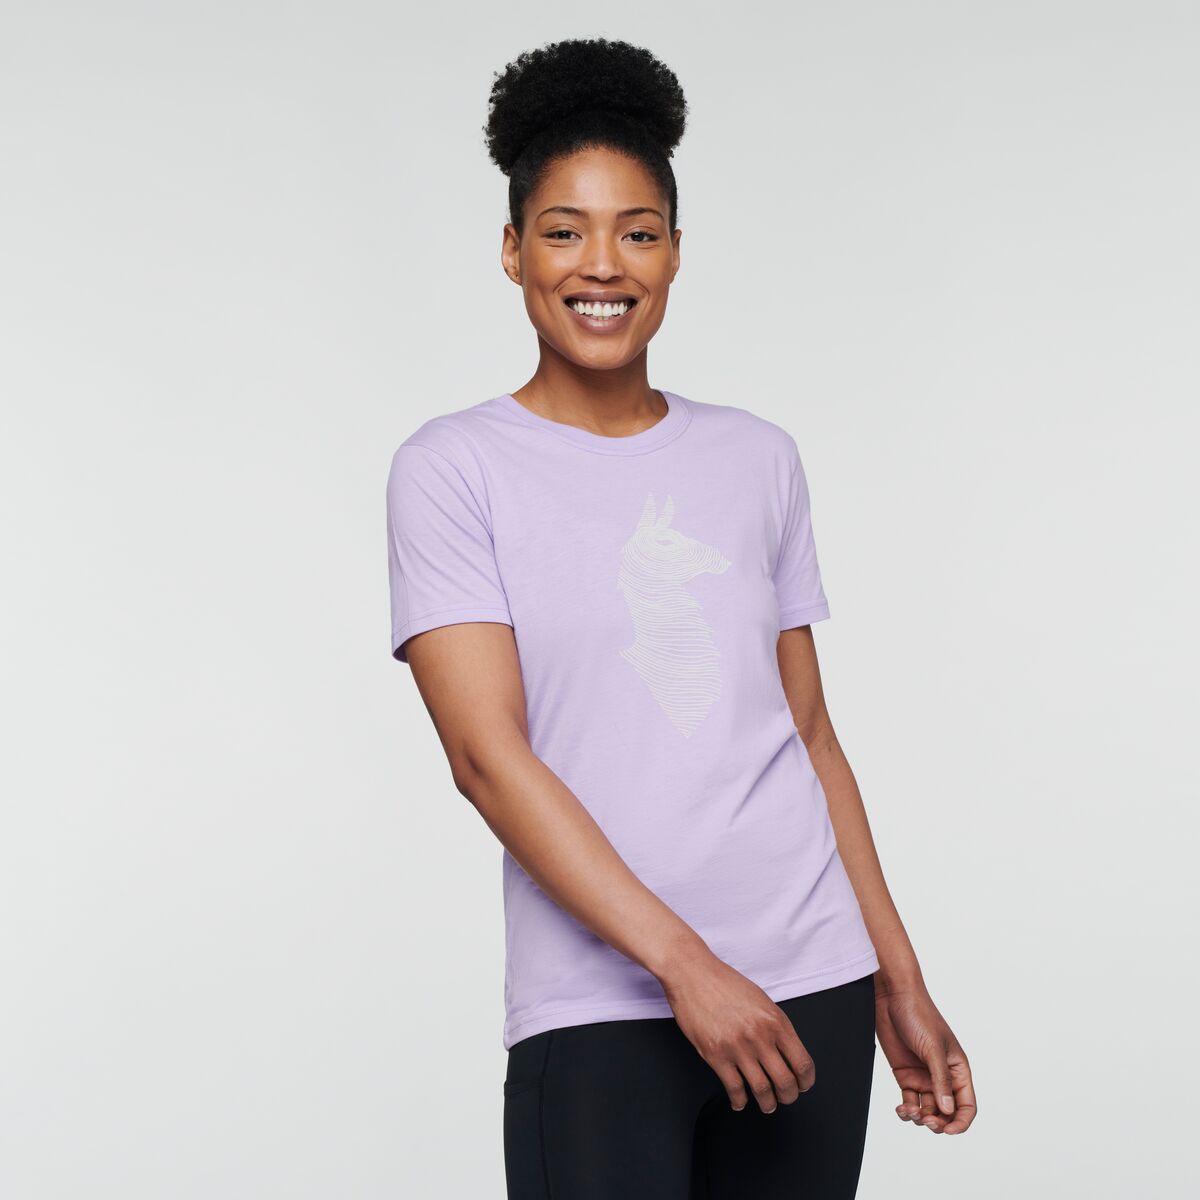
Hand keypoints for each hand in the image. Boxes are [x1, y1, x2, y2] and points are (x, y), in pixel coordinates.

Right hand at [661, 950, 813, 1113]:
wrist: (692, 973)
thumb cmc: (724, 982)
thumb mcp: (760, 999)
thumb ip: (774, 1025)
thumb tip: (785, 1051)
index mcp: (775, 1020)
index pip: (802, 1063)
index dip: (806, 1081)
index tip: (803, 1085)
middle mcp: (760, 1035)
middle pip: (786, 1082)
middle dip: (789, 1097)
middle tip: (786, 1098)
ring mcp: (738, 1047)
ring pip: (763, 1090)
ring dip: (768, 1104)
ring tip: (767, 1104)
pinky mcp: (716, 1054)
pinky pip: (734, 1088)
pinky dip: (740, 1101)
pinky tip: (740, 1101)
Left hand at [874, 977, 976, 1134]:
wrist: (893, 998)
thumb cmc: (919, 1015)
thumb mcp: (933, 1048)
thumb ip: (940, 1080)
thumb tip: (947, 1111)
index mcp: (958, 1070)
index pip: (967, 1106)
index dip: (960, 1122)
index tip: (948, 1131)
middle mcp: (943, 1077)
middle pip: (947, 1113)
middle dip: (938, 1123)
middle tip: (926, 1120)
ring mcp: (924, 1077)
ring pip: (927, 1110)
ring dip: (920, 1118)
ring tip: (909, 1111)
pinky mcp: (906, 1075)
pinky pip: (910, 1101)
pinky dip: (906, 1110)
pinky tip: (901, 1109)